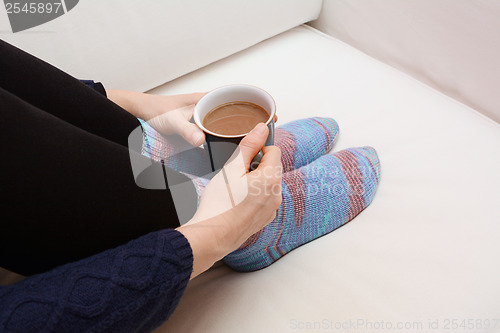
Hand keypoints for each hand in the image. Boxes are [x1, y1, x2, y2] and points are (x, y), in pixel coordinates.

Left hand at [107, 89, 277, 146]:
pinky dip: (232, 138)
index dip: (258, 103)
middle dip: (255, 121)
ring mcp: (208, 117)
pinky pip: (223, 131)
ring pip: (233, 122)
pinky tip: (236, 150)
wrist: (144, 114)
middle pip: (240, 110)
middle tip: (269, 134)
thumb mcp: (173, 122)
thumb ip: (186, 131)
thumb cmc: (159, 112)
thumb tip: (201, 141)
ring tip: (258, 145)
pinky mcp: (203, 127)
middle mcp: (212, 106)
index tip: (272, 114)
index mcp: (209, 99)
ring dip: (244, 131)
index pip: (240, 96)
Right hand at [177, 123, 281, 278]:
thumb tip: (261, 129)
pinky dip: (255, 195)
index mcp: (271, 178)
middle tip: (236, 172)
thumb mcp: (231, 168)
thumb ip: (249, 146)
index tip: (244, 154)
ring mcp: (272, 208)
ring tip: (235, 188)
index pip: (273, 150)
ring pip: (268, 183)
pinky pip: (265, 198)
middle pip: (272, 167)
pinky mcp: (266, 218)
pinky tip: (237, 200)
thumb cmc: (219, 204)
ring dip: (255, 180)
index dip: (258, 148)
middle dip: (256, 164)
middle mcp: (277, 194)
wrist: (212, 237)